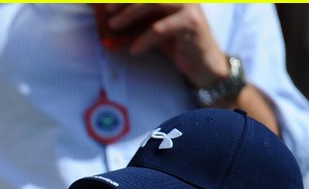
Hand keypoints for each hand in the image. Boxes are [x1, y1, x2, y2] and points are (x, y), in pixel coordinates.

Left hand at [108, 4, 228, 87]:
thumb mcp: (154, 26)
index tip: (106, 1)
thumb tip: (110, 16)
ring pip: (154, 2)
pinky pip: (160, 28)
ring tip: (114, 26)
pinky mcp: (191, 23)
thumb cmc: (175, 43)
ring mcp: (188, 6)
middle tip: (107, 11)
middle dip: (125, 0)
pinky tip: (134, 50)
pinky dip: (144, 39)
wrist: (202, 63)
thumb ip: (138, 17)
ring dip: (130, 14)